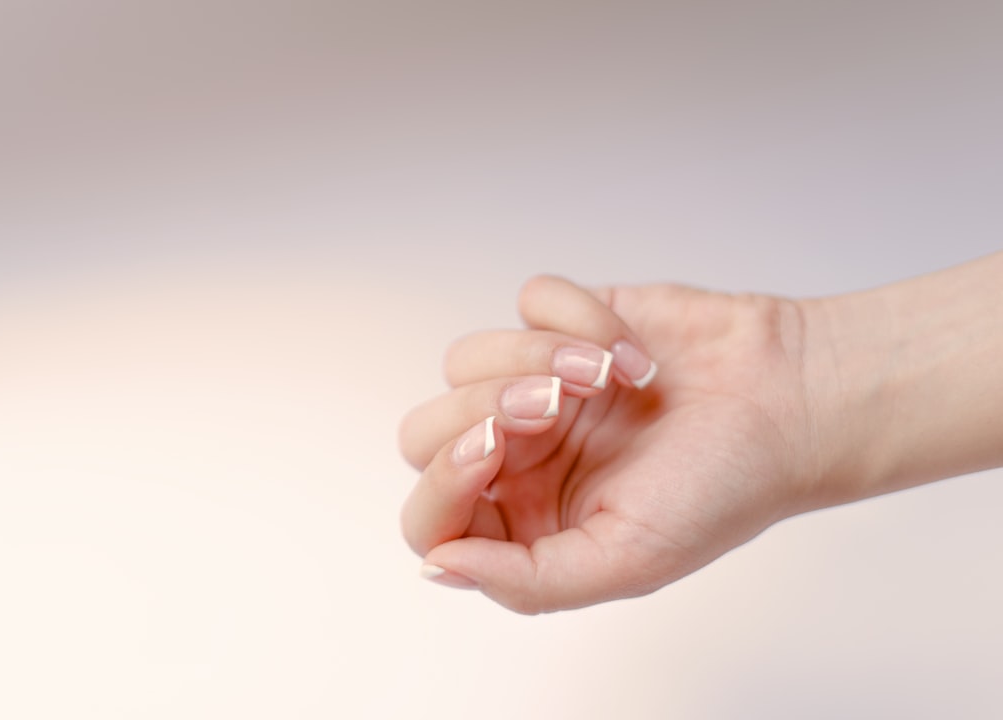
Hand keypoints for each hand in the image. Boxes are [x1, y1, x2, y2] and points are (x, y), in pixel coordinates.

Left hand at [400, 276, 820, 613]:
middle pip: (426, 431)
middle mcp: (517, 458)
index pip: (429, 517)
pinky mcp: (563, 324)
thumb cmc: (721, 488)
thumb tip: (437, 566)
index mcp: (523, 524)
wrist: (789, 401)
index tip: (493, 448)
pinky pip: (528, 302)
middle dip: (485, 409)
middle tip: (556, 408)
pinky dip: (577, 319)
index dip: (442, 483)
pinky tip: (633, 354)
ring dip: (537, 359)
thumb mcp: (627, 560)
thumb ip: (526, 580)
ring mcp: (534, 385)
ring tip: (611, 379)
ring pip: (465, 359)